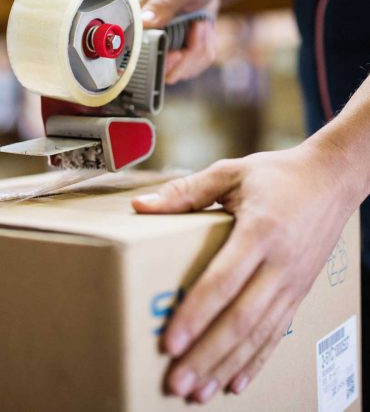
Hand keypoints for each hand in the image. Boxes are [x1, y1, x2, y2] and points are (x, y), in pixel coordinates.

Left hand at [132, 142, 356, 403]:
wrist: (332, 179)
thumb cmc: (278, 174)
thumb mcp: (231, 172)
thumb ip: (186, 191)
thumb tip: (141, 206)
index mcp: (260, 230)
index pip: (223, 280)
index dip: (196, 314)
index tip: (170, 343)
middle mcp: (279, 262)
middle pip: (241, 318)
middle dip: (207, 354)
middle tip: (176, 384)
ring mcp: (293, 281)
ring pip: (259, 333)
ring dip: (227, 365)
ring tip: (198, 393)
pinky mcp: (299, 290)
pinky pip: (277, 331)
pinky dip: (257, 360)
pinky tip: (237, 381)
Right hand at [139, 0, 221, 83]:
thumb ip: (163, 3)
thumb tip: (144, 22)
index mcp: (138, 23)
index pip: (138, 59)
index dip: (158, 63)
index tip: (177, 52)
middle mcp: (148, 40)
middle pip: (163, 73)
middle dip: (187, 56)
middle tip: (197, 28)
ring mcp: (166, 49)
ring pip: (182, 72)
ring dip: (200, 49)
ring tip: (201, 24)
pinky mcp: (182, 55)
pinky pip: (196, 67)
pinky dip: (206, 49)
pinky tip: (205, 30)